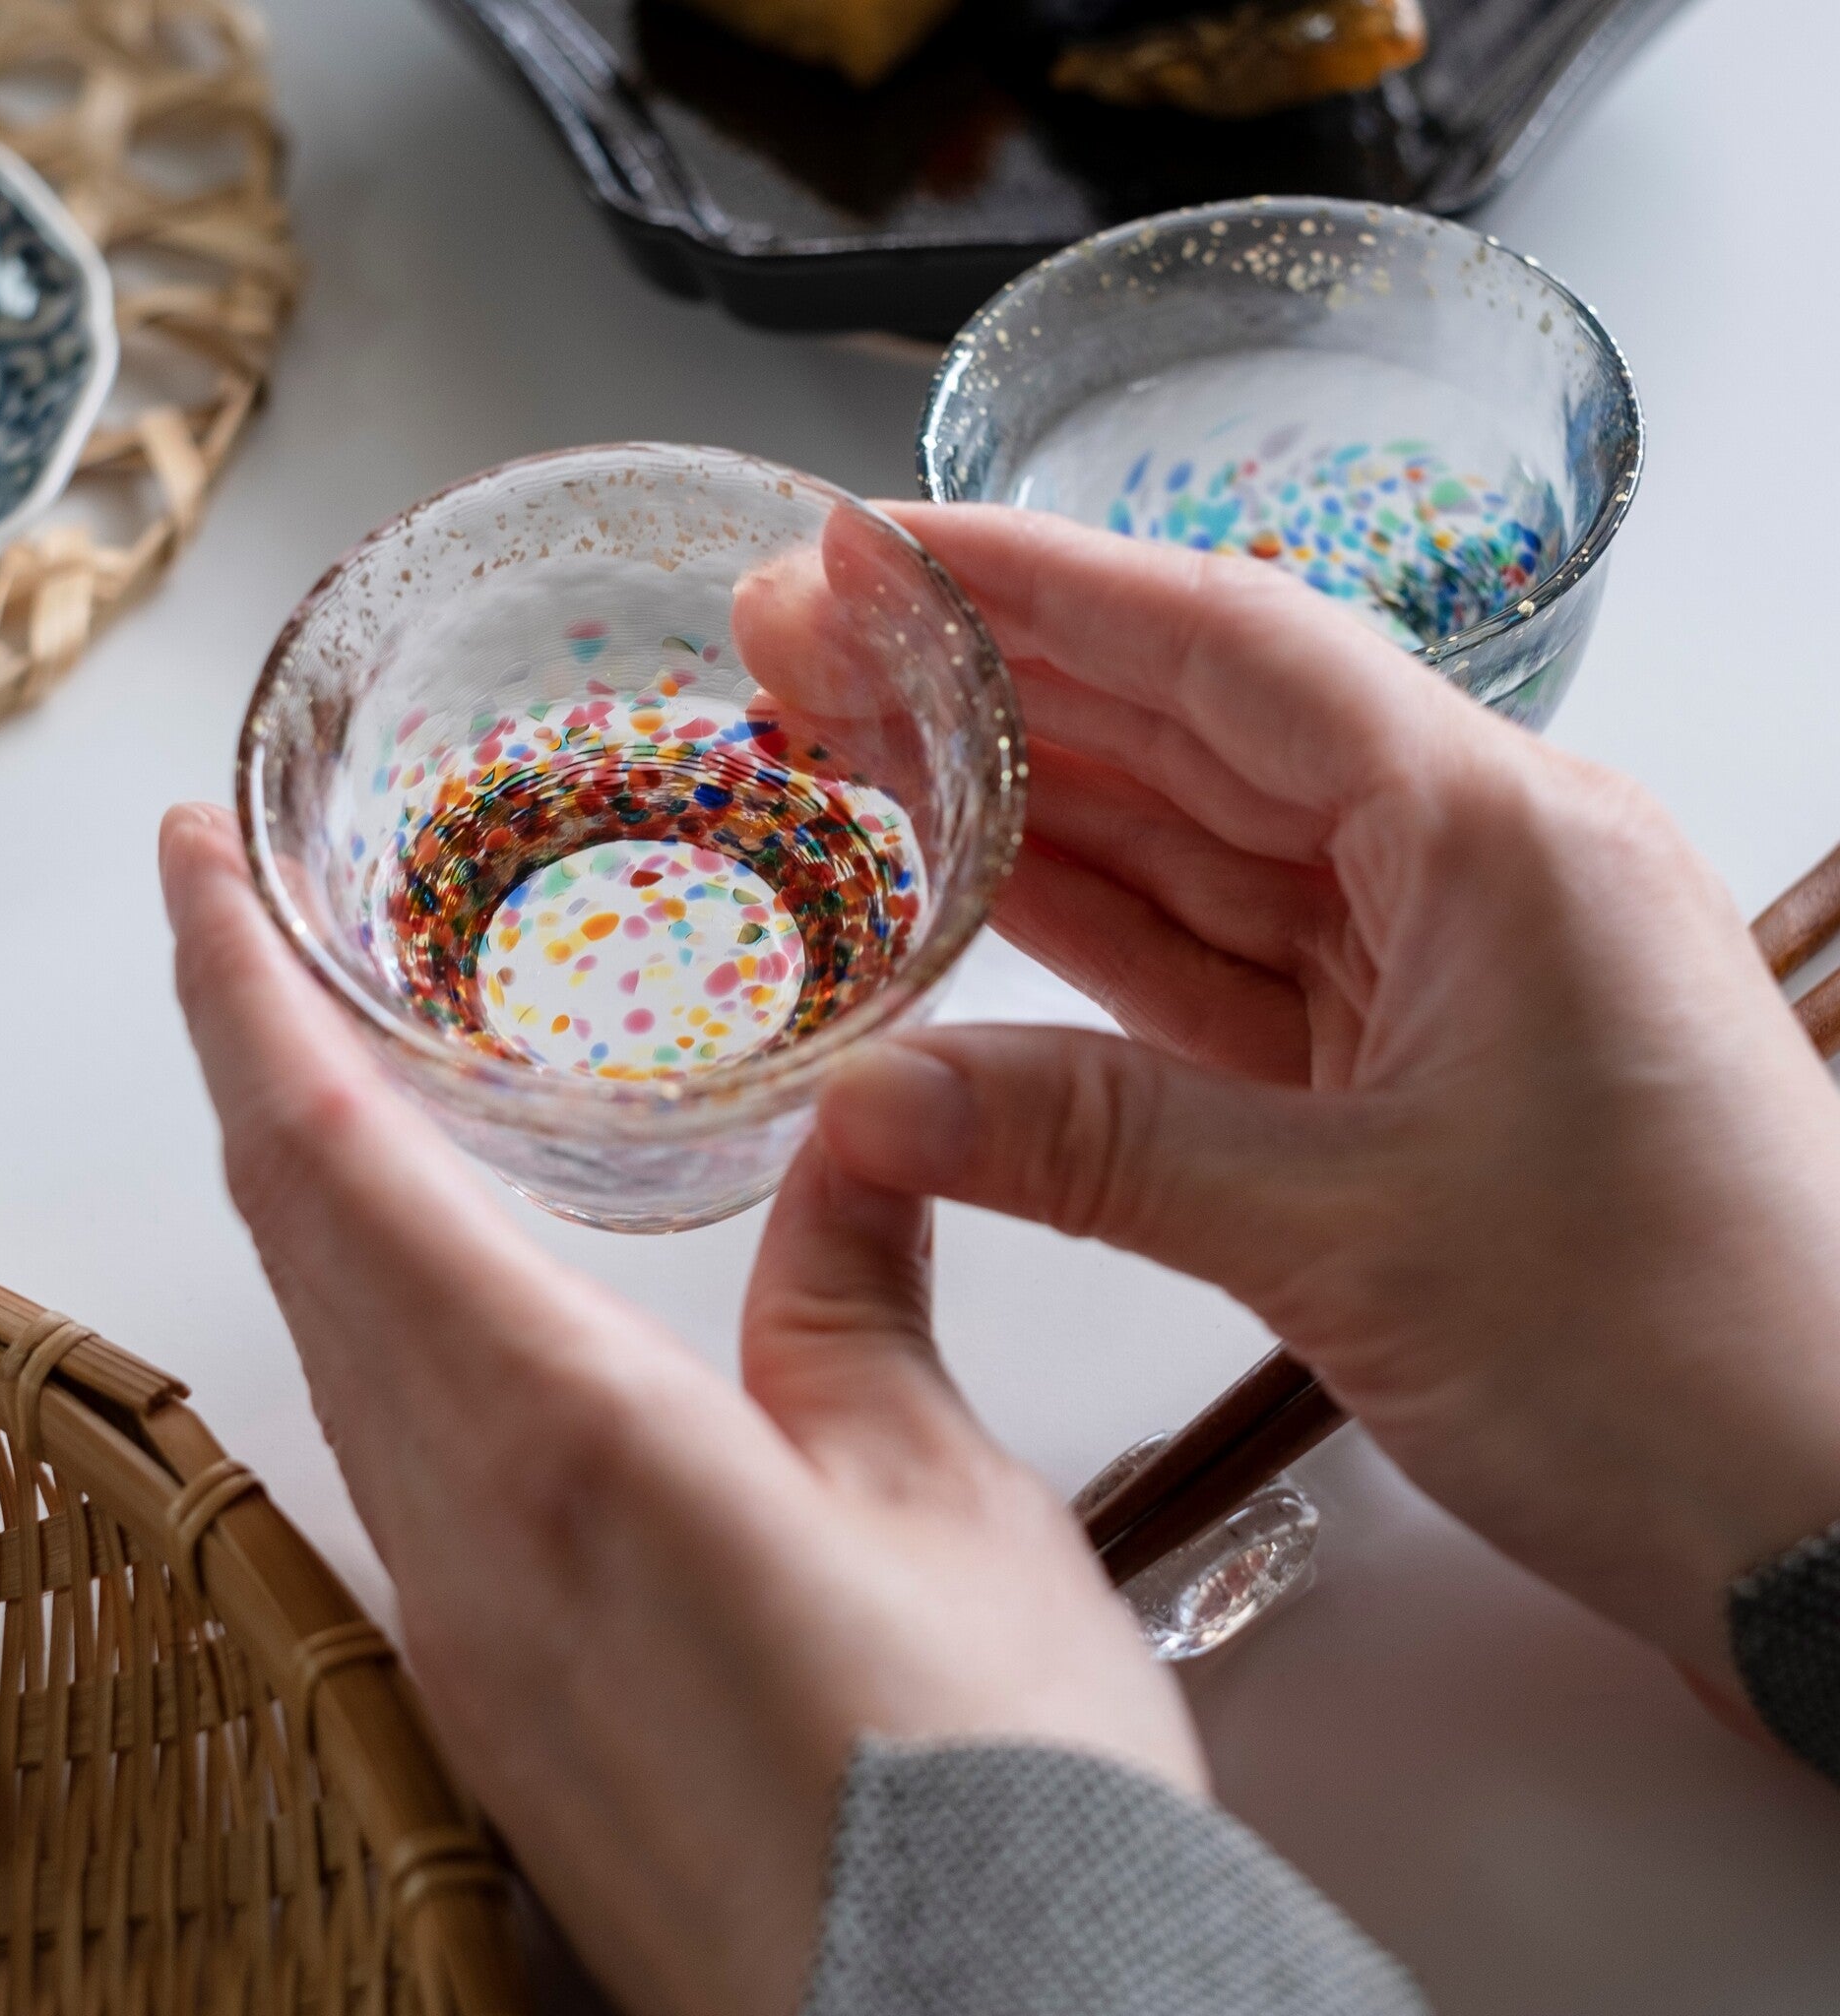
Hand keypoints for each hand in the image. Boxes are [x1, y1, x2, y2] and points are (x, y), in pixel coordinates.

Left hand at [160, 804, 1202, 2015]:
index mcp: (565, 1441)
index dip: (248, 996)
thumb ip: (859, 1291)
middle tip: (236, 919)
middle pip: (293, 1245)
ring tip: (317, 1061)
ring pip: (320, 1346)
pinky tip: (414, 1283)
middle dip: (245, 1057)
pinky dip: (359, 1314)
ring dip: (294, 1184)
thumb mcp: (944, 1488)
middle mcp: (465, 1537)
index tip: (195, 866)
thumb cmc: (987, 1778)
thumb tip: (855, 1131)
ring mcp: (461, 1632)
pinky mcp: (495, 1697)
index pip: (338, 1167)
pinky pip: (379, 1450)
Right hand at [817, 505, 1839, 1698]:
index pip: (1226, 645)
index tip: (870, 549)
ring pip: (1193, 844)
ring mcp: (1435, 963)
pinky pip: (1216, 967)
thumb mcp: (1349, 1239)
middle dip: (989, 682)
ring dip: (1023, 800)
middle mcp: (1470, 861)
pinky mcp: (1404, 1063)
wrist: (1833, 1524)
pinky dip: (1092, 936)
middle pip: (1192, 727)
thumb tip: (865, 1101)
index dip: (1030, 584)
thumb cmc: (1675, 1359)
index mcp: (1495, 832)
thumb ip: (1091, 1148)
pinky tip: (972, 892)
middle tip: (802, 644)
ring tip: (848, 745)